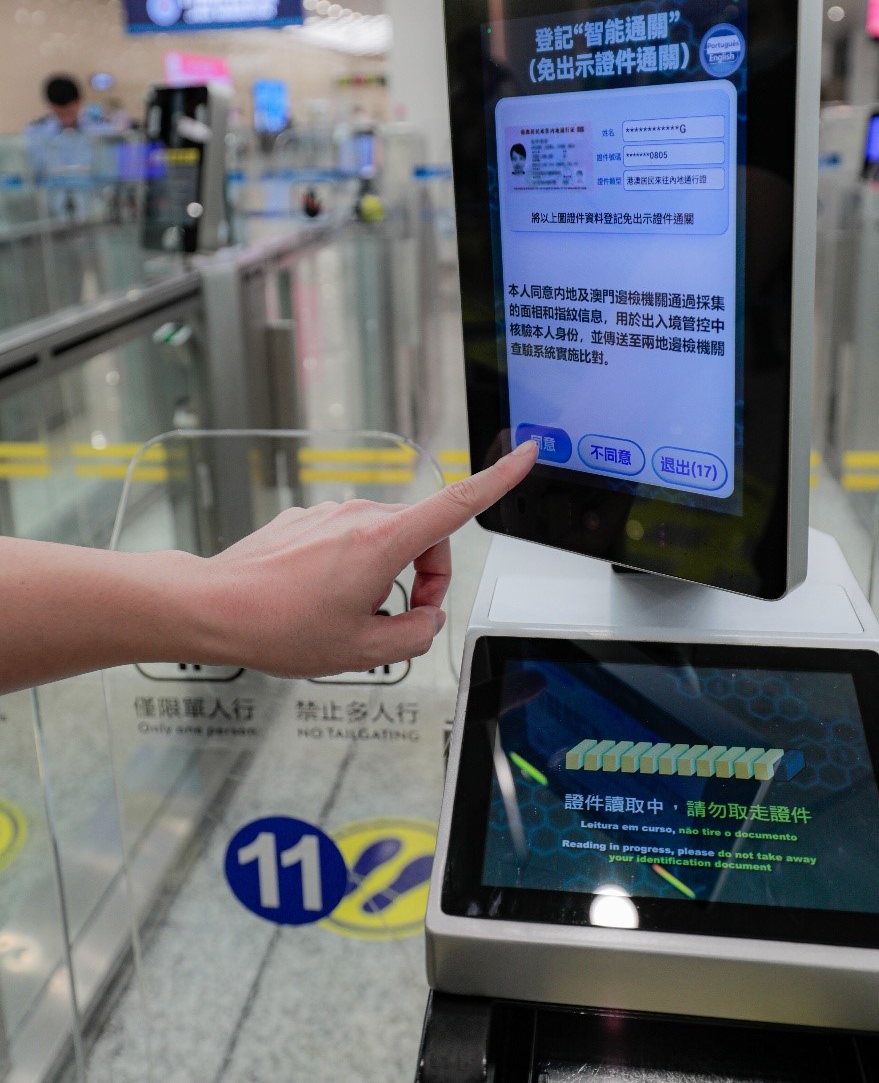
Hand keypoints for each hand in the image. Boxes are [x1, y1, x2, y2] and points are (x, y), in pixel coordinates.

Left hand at [199, 440, 536, 677]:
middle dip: (426, 579)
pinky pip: (349, 540)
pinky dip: (352, 568)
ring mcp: (331, 513)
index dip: (499, 480)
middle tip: (399, 621)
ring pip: (386, 541)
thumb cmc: (280, 626)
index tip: (526, 455)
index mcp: (384, 542)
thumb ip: (414, 636)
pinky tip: (319, 599)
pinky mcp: (307, 519)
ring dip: (387, 576)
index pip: (458, 504)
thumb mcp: (363, 652)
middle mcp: (360, 516)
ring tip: (349, 616)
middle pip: (424, 538)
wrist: (214, 607)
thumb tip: (425, 620)